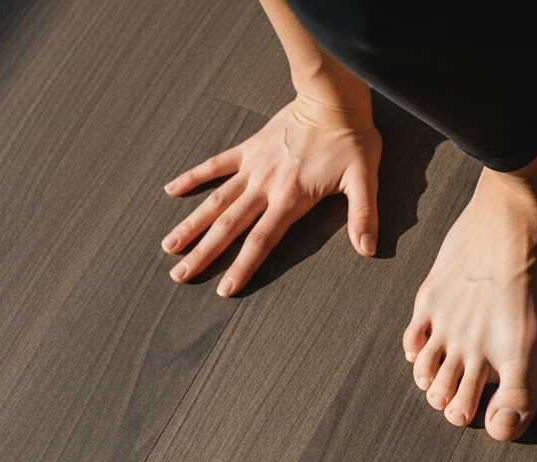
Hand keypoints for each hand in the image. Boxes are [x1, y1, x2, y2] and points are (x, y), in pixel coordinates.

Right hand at [161, 94, 381, 295]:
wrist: (332, 98)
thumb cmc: (352, 140)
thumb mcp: (365, 179)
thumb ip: (363, 216)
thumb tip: (368, 250)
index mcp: (291, 198)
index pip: (261, 241)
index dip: (242, 266)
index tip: (224, 289)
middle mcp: (266, 186)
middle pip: (229, 226)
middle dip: (204, 254)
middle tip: (179, 276)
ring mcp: (254, 166)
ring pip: (216, 200)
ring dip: (191, 224)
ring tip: (168, 246)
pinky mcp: (249, 148)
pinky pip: (215, 165)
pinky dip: (192, 177)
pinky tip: (170, 190)